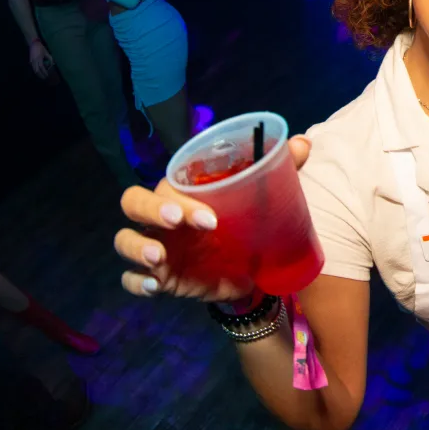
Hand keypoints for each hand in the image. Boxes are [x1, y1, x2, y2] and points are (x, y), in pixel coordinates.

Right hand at [29, 39, 53, 78]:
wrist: (33, 43)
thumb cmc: (41, 48)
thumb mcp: (47, 53)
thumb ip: (50, 59)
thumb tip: (52, 65)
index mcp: (39, 58)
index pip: (42, 67)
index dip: (44, 72)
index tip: (47, 75)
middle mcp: (34, 60)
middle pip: (37, 70)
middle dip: (41, 75)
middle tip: (45, 78)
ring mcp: (31, 61)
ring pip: (34, 70)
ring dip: (38, 74)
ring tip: (42, 76)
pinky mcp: (30, 61)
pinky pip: (33, 68)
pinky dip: (36, 71)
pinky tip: (39, 72)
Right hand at [115, 136, 312, 300]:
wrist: (250, 272)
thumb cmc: (247, 225)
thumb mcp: (263, 201)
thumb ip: (280, 171)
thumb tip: (303, 142)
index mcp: (184, 193)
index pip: (164, 184)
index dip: (176, 196)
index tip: (209, 217)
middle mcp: (162, 217)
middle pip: (133, 203)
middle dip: (152, 211)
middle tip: (178, 224)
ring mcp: (156, 247)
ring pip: (124, 240)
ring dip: (137, 247)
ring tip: (158, 259)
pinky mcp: (158, 277)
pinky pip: (129, 279)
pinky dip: (136, 282)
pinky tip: (154, 287)